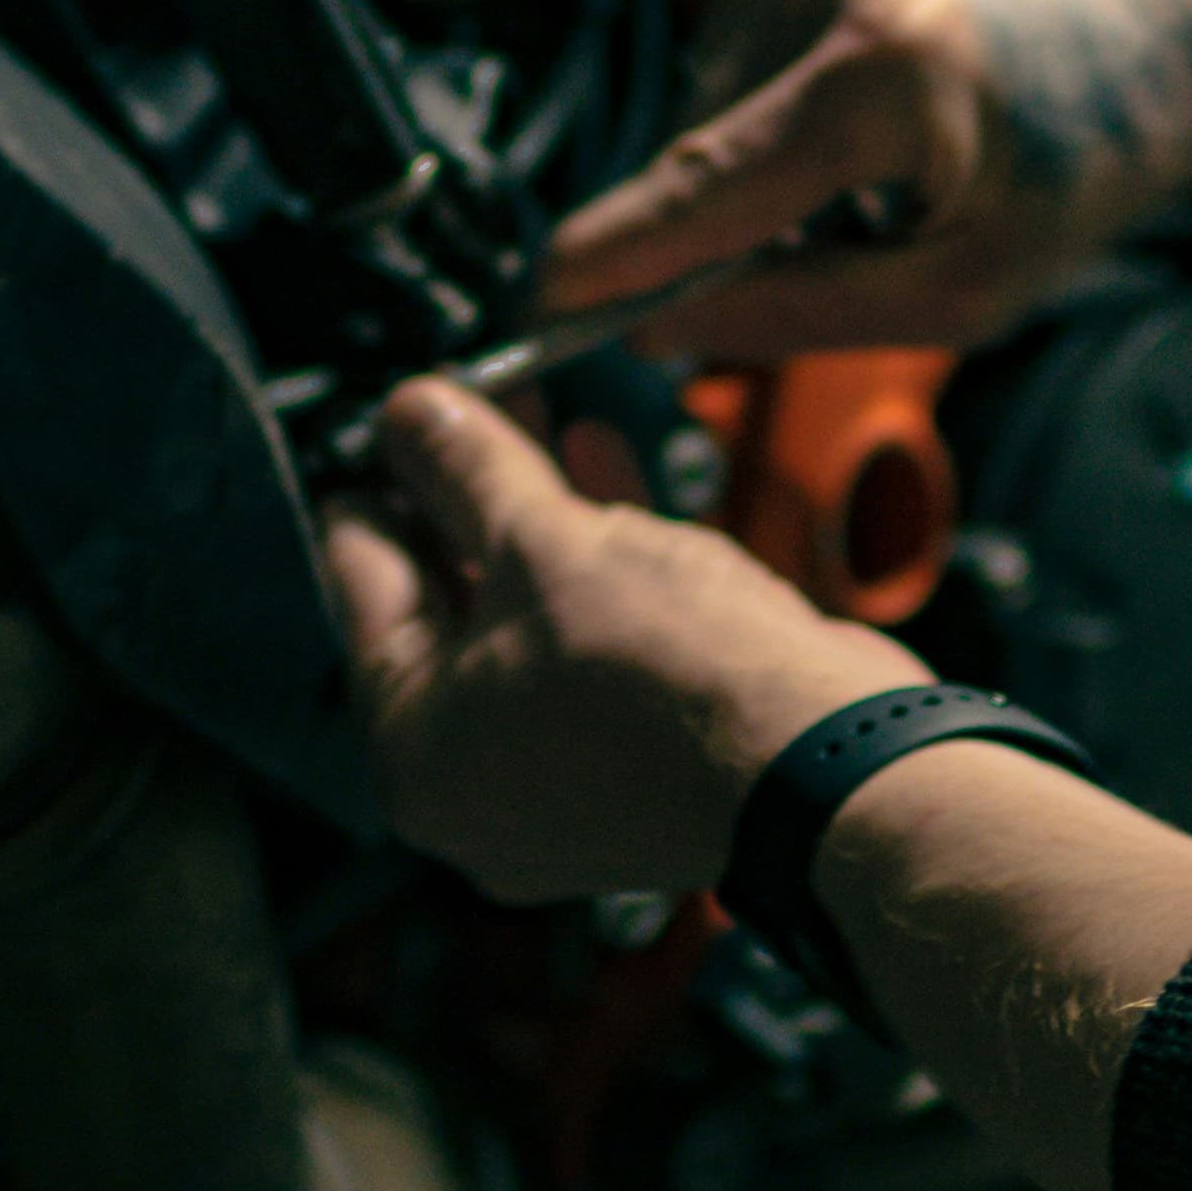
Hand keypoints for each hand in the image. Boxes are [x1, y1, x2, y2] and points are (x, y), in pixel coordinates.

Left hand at [328, 380, 924, 904]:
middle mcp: (472, 787)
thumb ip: (464, 468)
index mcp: (414, 753)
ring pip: (524, 622)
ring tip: (537, 412)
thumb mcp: (542, 539)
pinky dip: (592, 567)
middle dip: (463, 494)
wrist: (828, 764)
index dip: (378, 484)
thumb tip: (402, 409)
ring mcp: (560, 784)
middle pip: (445, 607)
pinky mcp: (639, 763)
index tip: (386, 423)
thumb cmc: (669, 672)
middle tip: (468, 403)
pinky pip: (589, 649)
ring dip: (533, 516)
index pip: (362, 587)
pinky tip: (601, 466)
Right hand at [539, 0, 1191, 360]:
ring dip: (748, 180)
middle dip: (719, 234)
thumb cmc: (1080, 156)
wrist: (1143, 18)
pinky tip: (850, 132)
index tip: (546, 300)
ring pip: (697, 121)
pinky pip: (717, 78)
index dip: (619, 252)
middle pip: (693, 157)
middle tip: (830, 259)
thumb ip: (805, 314)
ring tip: (867, 183)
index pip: (711, 181)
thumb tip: (668, 332)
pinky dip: (760, 127)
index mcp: (889, 73)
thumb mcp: (969, 287)